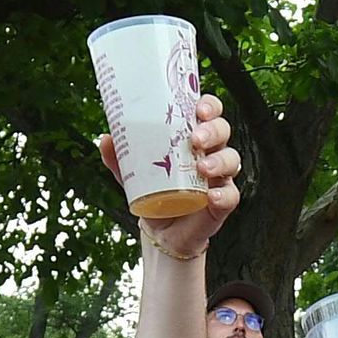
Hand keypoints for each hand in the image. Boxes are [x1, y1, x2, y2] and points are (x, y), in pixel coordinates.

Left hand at [107, 96, 239, 256]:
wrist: (161, 231)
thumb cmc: (154, 192)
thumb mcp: (132, 173)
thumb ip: (120, 157)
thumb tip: (105, 139)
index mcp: (192, 137)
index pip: (208, 112)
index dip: (209, 105)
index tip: (199, 108)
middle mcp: (210, 152)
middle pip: (223, 130)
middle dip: (213, 130)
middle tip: (196, 139)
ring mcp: (219, 177)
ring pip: (232, 159)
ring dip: (220, 160)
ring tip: (202, 168)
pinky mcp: (222, 202)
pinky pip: (232, 195)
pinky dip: (224, 194)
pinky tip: (212, 196)